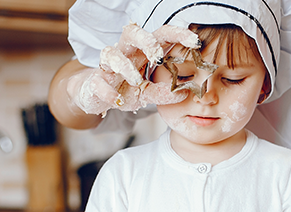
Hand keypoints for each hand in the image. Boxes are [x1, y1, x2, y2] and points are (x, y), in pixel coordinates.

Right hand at [68, 23, 199, 114]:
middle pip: (131, 33)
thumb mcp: (148, 93)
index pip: (160, 35)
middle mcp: (124, 53)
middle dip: (146, 42)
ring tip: (136, 81)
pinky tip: (117, 100)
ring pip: (111, 53)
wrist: (97, 97)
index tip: (195, 42)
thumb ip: (163, 92)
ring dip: (125, 66)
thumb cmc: (125, 89)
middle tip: (158, 57)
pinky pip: (98, 82)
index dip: (177, 35)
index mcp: (141, 52)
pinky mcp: (94, 81)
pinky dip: (108, 91)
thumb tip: (184, 93)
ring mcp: (107, 66)